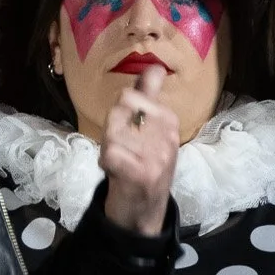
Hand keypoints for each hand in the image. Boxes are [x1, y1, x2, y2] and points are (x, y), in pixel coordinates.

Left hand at [98, 66, 179, 237]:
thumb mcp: (152, 127)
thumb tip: (152, 65)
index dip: (122, 111)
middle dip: (113, 127)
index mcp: (169, 119)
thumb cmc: (144, 161)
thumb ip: (148, 94)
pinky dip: (105, 161)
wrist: (144, 209)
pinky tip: (115, 170)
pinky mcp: (139, 173)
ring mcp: (155, 155)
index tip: (132, 129)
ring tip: (121, 159)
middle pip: (119, 109)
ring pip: (111, 132)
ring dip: (108, 147)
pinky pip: (109, 153)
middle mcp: (166, 135)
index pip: (131, 94)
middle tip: (123, 146)